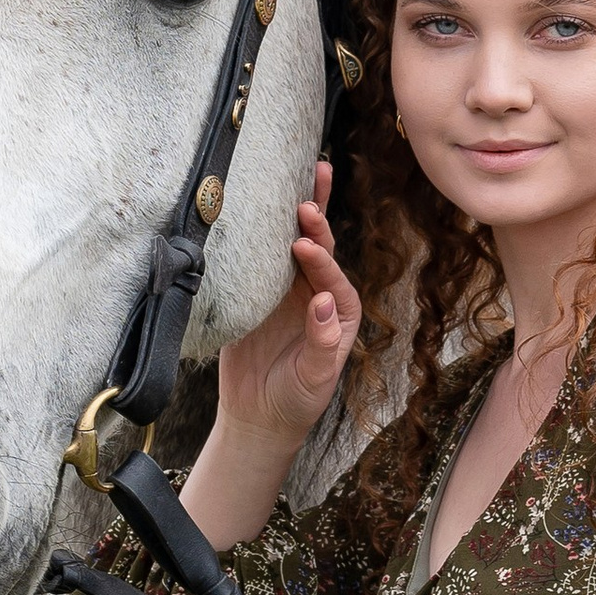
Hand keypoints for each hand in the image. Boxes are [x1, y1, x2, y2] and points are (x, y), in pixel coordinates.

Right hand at [182, 168, 364, 551]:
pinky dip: (259, 234)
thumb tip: (325, 303)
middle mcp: (317, 294)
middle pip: (320, 250)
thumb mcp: (314, 379)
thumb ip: (322, 342)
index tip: (304, 245)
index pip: (333, 279)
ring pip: (291, 245)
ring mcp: (287, 290)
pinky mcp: (258, 292)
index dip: (321, 260)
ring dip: (294, 216)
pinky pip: (259, 258)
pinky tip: (256, 207)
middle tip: (306, 198)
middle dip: (316, 222)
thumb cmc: (296, 400)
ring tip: (301, 178)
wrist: (257, 416)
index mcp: (339, 312)